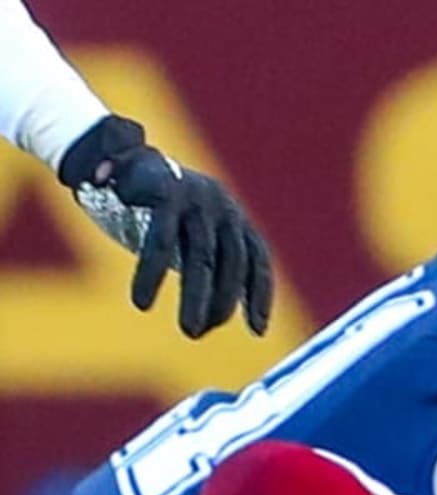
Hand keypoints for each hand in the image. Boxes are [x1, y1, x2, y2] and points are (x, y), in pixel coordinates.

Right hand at [59, 115, 273, 337]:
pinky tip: (141, 301)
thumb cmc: (154, 208)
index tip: (258, 330)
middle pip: (231, 263)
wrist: (114, 155)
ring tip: (189, 331)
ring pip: (200, 258)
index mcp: (234, 216)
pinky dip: (152, 274)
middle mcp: (222, 205)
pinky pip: (161, 242)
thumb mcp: (188, 234)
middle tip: (199, 334)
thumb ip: (204, 266)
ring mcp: (195, 197)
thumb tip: (211, 321)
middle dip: (221, 304)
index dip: (260, 295)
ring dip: (196, 298)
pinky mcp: (165, 193)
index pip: (257, 259)